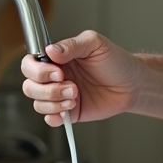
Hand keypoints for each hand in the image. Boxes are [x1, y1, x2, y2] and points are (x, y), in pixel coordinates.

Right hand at [20, 30, 144, 126]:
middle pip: (29, 85)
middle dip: (47, 89)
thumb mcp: (95, 44)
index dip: (37, 70)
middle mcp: (54, 77)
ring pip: (38, 103)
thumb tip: (51, 50)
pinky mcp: (68, 112)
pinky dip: (55, 116)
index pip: (30, 63)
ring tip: (75, 96)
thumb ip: (72, 45)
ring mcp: (60, 95)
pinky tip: (69, 110)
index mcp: (56, 59)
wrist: (133, 84)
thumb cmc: (115, 61)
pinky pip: (50, 119)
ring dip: (54, 102)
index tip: (57, 72)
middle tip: (71, 86)